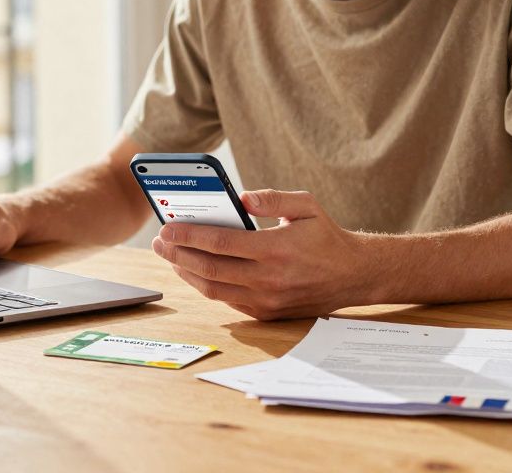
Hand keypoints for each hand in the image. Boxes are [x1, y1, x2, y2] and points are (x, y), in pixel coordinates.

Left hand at [150, 189, 378, 320]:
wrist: (353, 275)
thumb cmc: (326, 237)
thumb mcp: (306, 206)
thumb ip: (273, 198)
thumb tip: (240, 198)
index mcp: (276, 249)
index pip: (220, 243)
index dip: (189, 236)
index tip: (167, 228)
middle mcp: (268, 279)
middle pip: (209, 269)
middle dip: (177, 255)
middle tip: (159, 243)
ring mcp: (266, 300)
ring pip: (213, 289)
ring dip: (186, 273)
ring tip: (170, 256)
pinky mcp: (266, 313)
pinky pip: (227, 301)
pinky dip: (206, 286)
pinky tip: (194, 270)